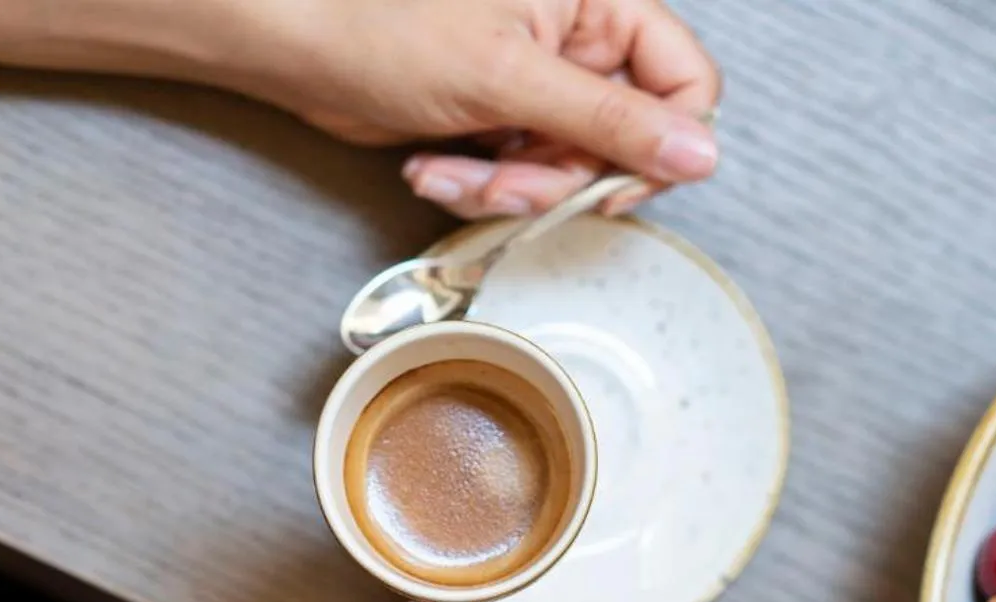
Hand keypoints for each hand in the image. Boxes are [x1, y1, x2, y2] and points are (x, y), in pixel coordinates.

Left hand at [218, 0, 720, 216]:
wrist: (296, 45)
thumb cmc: (381, 23)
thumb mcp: (510, 76)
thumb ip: (611, 120)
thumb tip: (699, 152)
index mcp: (599, 1)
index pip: (686, 80)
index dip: (660, 143)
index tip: (611, 181)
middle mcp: (577, 39)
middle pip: (625, 139)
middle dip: (562, 175)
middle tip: (511, 178)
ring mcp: (539, 82)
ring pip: (570, 169)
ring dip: (512, 188)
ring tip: (458, 169)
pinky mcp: (502, 119)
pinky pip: (524, 176)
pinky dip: (482, 185)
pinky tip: (435, 163)